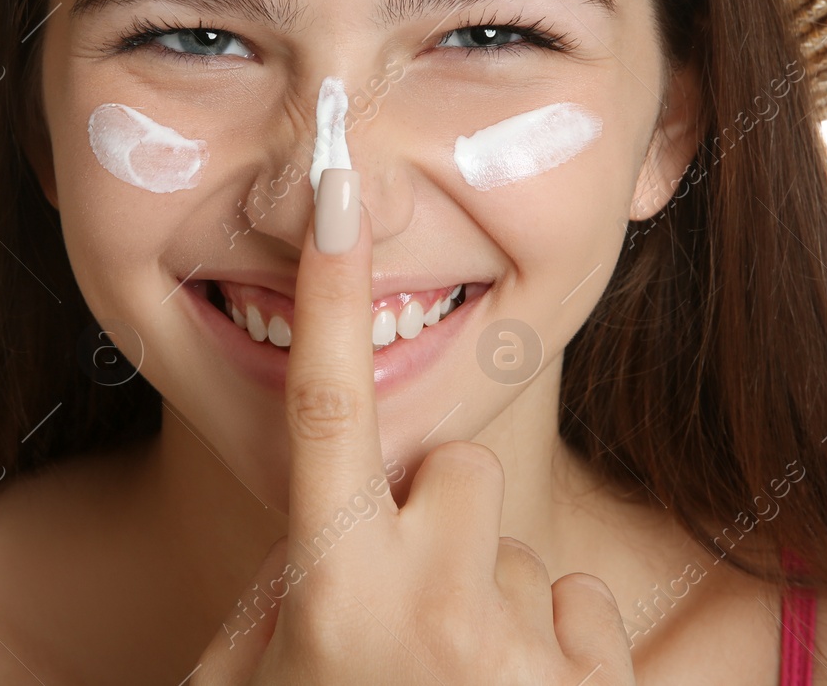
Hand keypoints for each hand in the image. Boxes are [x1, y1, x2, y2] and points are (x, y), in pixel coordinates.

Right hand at [193, 167, 635, 684]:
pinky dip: (554, 646)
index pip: (328, 407)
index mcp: (334, 587)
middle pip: (457, 466)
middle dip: (435, 509)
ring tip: (450, 671)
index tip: (340, 191)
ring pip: (520, 547)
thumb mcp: (243, 678)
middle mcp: (431, 606)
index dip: (332, 291)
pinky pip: (583, 603)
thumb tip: (305, 523)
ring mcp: (519, 656)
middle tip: (405, 598)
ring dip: (489, 592)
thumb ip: (270, 590)